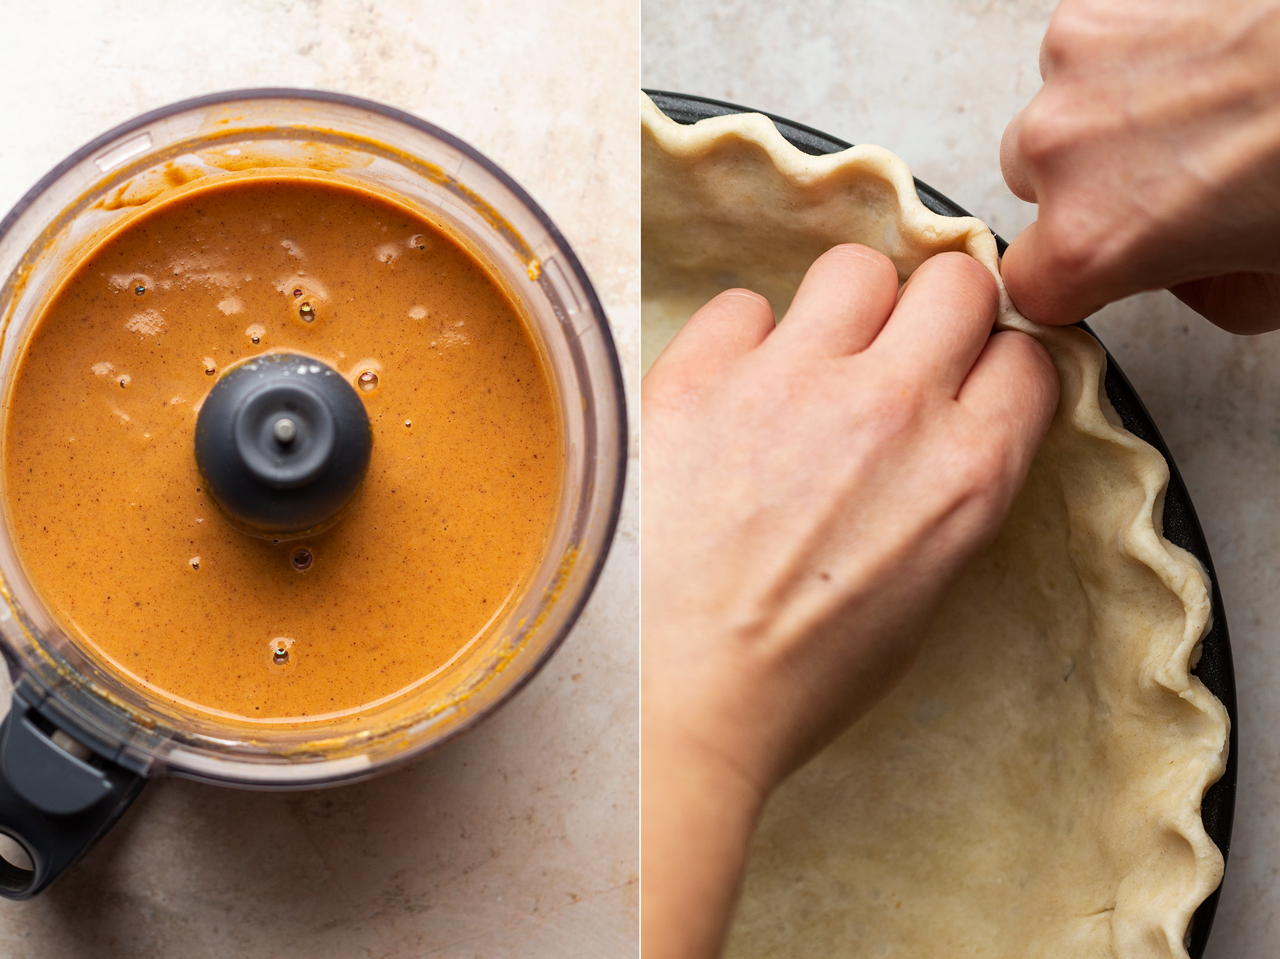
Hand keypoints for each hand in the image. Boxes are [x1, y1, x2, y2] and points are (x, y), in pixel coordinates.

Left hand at [641, 245, 1057, 957]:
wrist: (677, 699)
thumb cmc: (799, 672)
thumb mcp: (924, 590)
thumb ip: (952, 488)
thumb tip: (949, 426)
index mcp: (964, 474)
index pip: (1027, 355)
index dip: (992, 365)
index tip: (964, 379)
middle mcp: (891, 409)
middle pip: (955, 279)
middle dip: (935, 310)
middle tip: (895, 354)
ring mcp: (791, 381)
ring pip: (855, 268)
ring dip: (844, 308)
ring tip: (808, 365)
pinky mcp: (698, 375)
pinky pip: (742, 305)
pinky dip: (741, 340)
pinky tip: (728, 395)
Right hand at [1000, 0, 1279, 331]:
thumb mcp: (1267, 286)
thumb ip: (1191, 295)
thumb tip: (1169, 272)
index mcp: (1088, 241)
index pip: (1023, 284)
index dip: (1068, 279)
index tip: (1100, 268)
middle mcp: (1060, 150)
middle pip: (1027, 183)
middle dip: (1082, 185)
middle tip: (1168, 176)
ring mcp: (1072, 68)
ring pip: (1051, 109)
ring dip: (1100, 115)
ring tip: (1189, 108)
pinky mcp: (1095, 7)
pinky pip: (1083, 46)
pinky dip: (1125, 56)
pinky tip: (1191, 59)